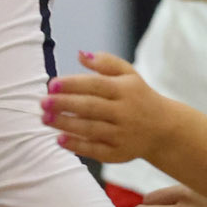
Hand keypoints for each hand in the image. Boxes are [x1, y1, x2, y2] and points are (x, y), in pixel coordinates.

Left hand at [40, 50, 174, 164]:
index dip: (73, 84)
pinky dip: (77, 146)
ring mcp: (123, 134)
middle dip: (65, 104)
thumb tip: (80, 54)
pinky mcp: (120, 153)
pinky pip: (96, 151)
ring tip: (45, 119)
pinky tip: (60, 140)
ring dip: (66, 125)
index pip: (96, 85)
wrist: (164, 129)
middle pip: (91, 108)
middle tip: (42, 102)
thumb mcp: (129, 75)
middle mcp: (125, 112)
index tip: (51, 84)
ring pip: (91, 129)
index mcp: (126, 90)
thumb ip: (106, 62)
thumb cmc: (138, 97)